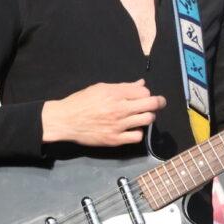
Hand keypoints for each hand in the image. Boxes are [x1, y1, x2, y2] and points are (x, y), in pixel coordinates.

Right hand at [41, 80, 165, 145]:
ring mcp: (118, 125)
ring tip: (143, 116)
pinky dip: (138, 132)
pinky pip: (137, 136)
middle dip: (158, 102)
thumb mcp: (100, 88)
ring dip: (148, 117)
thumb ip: (122, 87)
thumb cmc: (81, 101)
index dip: (146, 92)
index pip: (144, 91)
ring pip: (147, 120)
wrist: (65, 120)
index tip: (143, 95)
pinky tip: (133, 128)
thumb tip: (141, 83)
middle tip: (158, 103)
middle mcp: (118, 108)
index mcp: (114, 93)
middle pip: (150, 104)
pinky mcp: (115, 139)